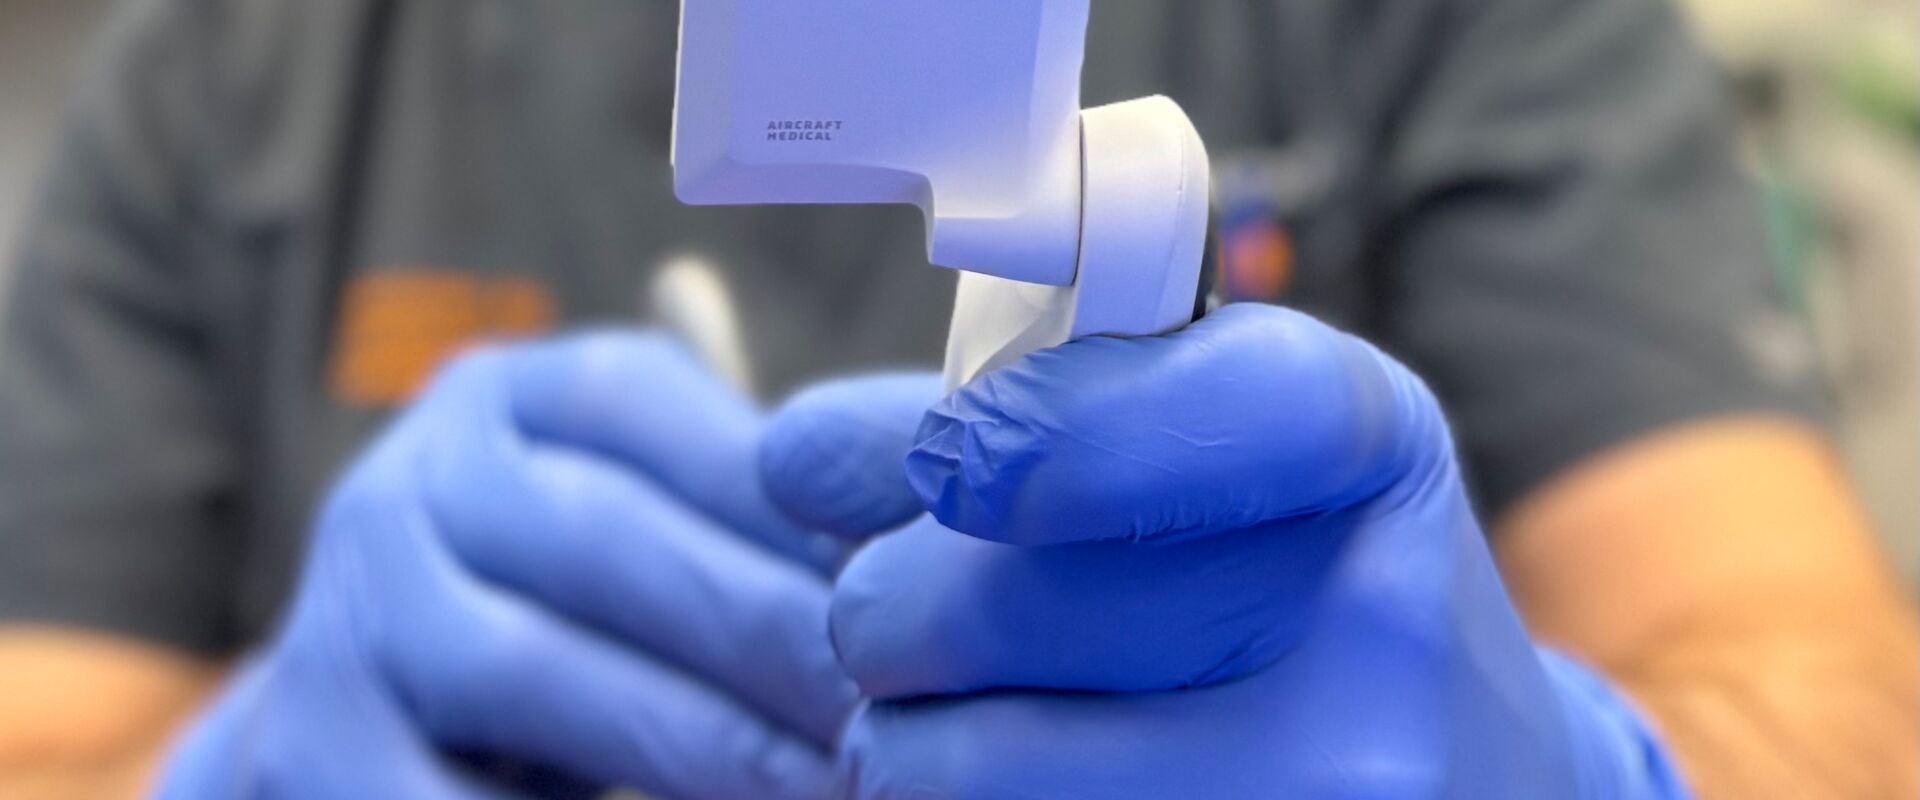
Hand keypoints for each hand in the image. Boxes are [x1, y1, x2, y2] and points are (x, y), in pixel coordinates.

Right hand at [154, 332, 865, 799]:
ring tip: (835, 786)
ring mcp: (342, 619)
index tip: (924, 591)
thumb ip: (760, 502)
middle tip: (899, 711)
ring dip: (706, 744)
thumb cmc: (582, 619)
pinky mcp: (314, 749)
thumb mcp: (653, 526)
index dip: (801, 511)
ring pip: (539, 674)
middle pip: (609, 542)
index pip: (654, 416)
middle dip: (774, 637)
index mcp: (505, 398)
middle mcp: (400, 485)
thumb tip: (928, 506)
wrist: (386, 729)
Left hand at [762, 304, 1692, 798]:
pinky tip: (1016, 789)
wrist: (1466, 781)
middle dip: (890, 610)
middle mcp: (1375, 633)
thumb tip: (796, 460)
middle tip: (906, 621)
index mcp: (1364, 450)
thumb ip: (1017, 424)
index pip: (1209, 403)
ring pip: (957, 765)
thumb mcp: (1220, 458)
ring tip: (959, 724)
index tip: (944, 463)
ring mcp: (1329, 790)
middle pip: (997, 603)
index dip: (1041, 429)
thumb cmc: (1288, 594)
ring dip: (898, 742)